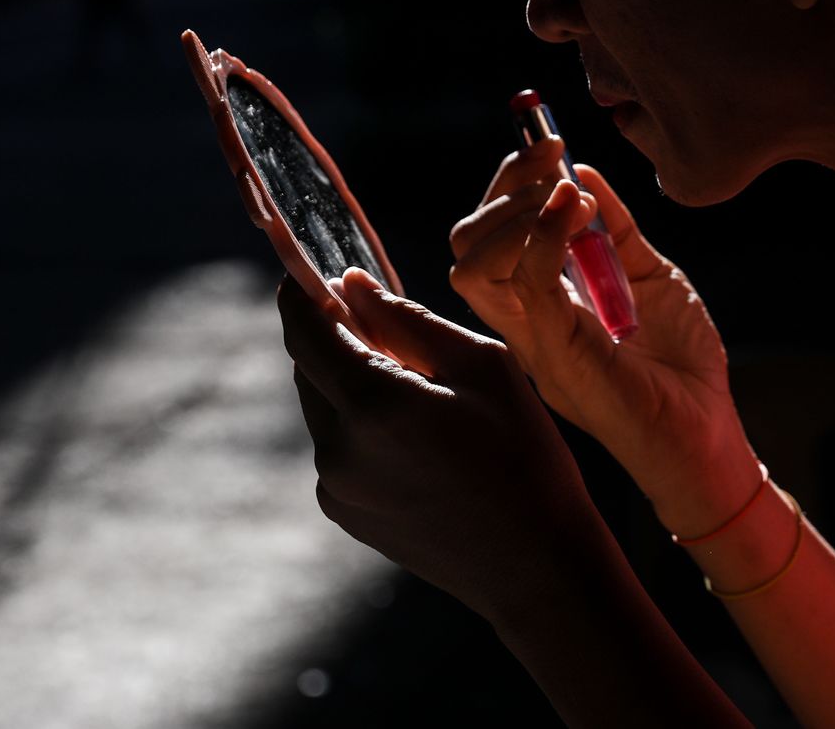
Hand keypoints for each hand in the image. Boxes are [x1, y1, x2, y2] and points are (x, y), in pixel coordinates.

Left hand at [277, 261, 606, 624]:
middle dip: (330, 335)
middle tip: (370, 313)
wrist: (535, 563)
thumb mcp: (482, 366)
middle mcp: (338, 448)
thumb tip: (352, 287)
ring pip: (323, 408)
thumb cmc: (523, 455)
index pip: (306, 332)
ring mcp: (336, 487)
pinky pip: (337, 447)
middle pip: (308, 369)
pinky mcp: (344, 512)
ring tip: (407, 375)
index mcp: (373, 403)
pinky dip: (358, 421)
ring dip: (346, 379)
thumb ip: (408, 319)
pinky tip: (413, 428)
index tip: (303, 271)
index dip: (299, 295)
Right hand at [448, 138, 754, 525]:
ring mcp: (534, 342)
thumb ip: (613, 229)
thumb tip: (581, 170)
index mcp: (538, 302)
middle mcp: (524, 321)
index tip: (552, 146)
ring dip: (515, 212)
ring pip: (472, 267)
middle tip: (553, 159)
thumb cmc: (681, 363)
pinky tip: (578, 214)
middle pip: (468, 244)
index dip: (511, 183)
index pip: (489, 234)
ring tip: (567, 194)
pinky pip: (525, 287)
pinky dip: (543, 237)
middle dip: (505, 187)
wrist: (709, 430)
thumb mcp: (649, 274)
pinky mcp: (556, 357)